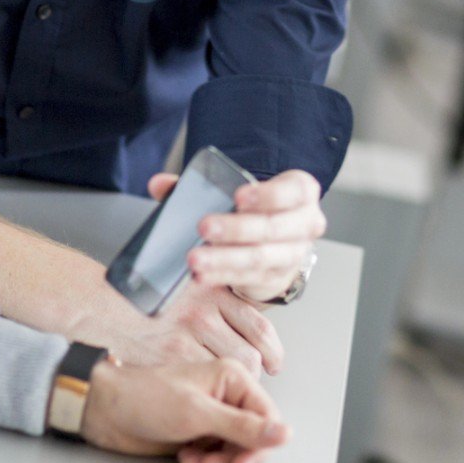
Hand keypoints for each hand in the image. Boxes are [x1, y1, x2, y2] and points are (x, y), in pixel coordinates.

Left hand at [81, 357, 289, 462]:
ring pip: (235, 453)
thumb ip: (244, 427)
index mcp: (233, 378)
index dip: (260, 445)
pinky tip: (187, 461)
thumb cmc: (144, 398)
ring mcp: (212, 417)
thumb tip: (284, 433)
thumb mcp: (198, 414)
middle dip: (235, 460)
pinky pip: (217, 459)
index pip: (268, 418)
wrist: (105, 411)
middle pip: (254, 440)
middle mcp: (226, 397)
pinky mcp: (198, 435)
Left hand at [152, 170, 323, 305]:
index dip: (266, 195)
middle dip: (236, 228)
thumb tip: (159, 184)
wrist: (277, 240)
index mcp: (300, 193)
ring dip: (224, 259)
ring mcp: (292, 255)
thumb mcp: (238, 189)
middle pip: (272, 228)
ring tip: (196, 259)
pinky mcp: (275, 279)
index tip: (238, 196)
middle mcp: (304, 224)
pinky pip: (247, 279)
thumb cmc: (256, 208)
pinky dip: (222, 276)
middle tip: (205, 226)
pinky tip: (201, 275)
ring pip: (259, 257)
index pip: (292, 191)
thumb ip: (200, 184)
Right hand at [157, 280, 283, 375]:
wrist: (106, 303)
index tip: (274, 361)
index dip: (272, 350)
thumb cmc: (145, 294)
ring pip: (231, 369)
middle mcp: (205, 310)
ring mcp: (188, 333)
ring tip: (227, 386)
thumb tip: (244, 321)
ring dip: (234, 384)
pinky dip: (208, 387)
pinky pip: (204, 377)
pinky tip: (202, 387)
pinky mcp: (172, 353)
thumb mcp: (188, 282)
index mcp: (214, 290)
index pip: (259, 325)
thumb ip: (216, 296)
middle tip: (254, 378)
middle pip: (250, 353)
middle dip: (257, 372)